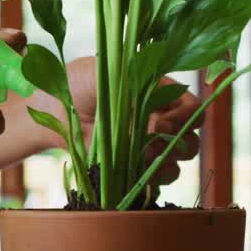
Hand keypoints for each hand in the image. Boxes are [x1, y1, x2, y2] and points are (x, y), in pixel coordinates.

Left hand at [38, 56, 201, 183]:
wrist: (56, 106)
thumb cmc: (83, 80)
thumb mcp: (110, 70)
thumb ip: (137, 86)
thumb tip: (156, 118)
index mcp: (163, 95)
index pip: (194, 109)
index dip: (185, 119)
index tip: (160, 122)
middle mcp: (162, 122)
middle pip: (192, 141)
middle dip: (177, 144)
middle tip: (150, 139)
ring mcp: (148, 147)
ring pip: (177, 164)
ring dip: (164, 164)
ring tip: (140, 156)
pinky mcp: (133, 167)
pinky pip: (155, 181)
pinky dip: (150, 180)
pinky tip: (133, 170)